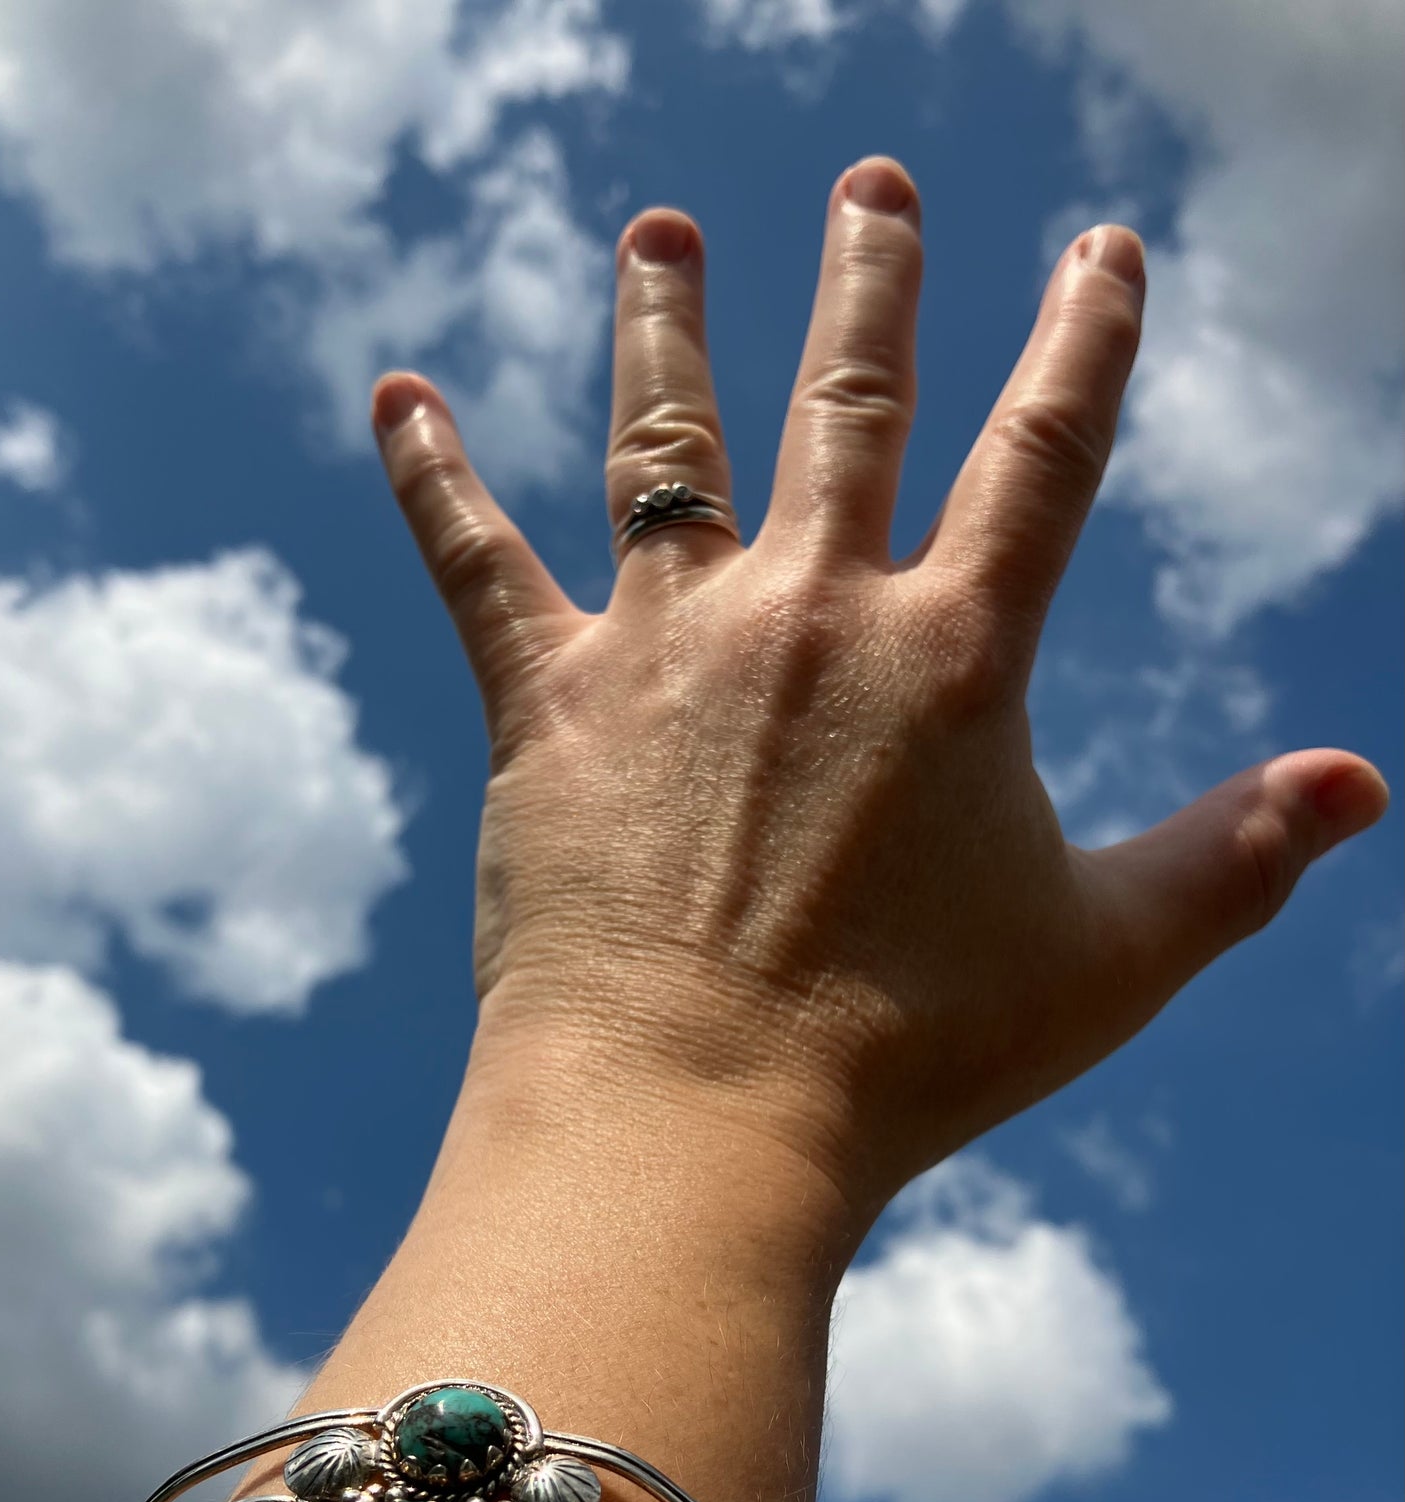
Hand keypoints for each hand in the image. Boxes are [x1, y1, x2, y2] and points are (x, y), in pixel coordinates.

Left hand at [370, 155, 1386, 1244]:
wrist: (698, 1114)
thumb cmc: (909, 1053)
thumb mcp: (1110, 957)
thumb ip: (1236, 858)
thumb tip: (1365, 786)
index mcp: (953, 655)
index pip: (1047, 455)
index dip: (1087, 340)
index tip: (1102, 250)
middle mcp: (810, 611)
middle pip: (852, 397)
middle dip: (873, 279)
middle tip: (875, 183)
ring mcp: (667, 643)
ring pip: (667, 437)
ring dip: (666, 319)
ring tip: (659, 228)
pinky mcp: (545, 700)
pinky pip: (477, 558)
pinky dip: (433, 473)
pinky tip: (398, 393)